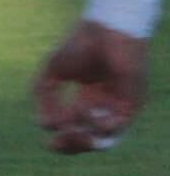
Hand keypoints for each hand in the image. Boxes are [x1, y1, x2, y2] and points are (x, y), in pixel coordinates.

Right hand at [34, 20, 144, 153]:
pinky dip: (96, 125)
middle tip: (55, 143)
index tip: (48, 143)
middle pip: (90, 139)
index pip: (77, 128)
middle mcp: (105, 106)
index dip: (63, 140)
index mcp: (88, 98)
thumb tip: (45, 126)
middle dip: (72, 145)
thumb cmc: (78, 46)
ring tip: (69, 128)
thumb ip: (44, 100)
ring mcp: (119, 106)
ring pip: (104, 138)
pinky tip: (83, 110)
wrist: (104, 30)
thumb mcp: (50, 75)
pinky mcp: (131, 104)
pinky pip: (116, 128)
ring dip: (83, 139)